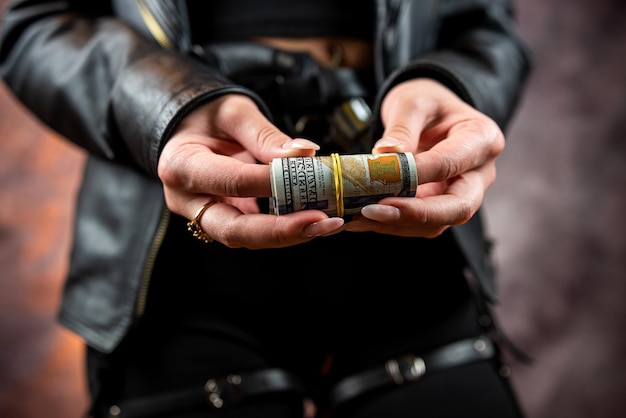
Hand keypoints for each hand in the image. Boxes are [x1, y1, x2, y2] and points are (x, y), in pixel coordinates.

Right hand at [158, 94, 343, 247]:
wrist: (188, 128)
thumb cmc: (206, 115)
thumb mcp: (233, 111)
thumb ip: (265, 135)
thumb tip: (303, 155)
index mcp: (181, 166)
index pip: (232, 182)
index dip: (272, 183)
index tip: (308, 176)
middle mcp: (186, 199)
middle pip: (233, 230)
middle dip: (280, 231)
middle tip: (321, 222)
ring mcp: (201, 215)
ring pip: (245, 238)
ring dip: (288, 234)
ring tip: (326, 223)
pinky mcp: (220, 221)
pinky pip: (252, 231)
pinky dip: (283, 228)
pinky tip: (313, 221)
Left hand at [345, 78, 504, 236]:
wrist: (430, 114)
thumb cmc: (426, 103)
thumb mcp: (412, 102)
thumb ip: (401, 128)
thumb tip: (385, 155)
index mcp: (481, 139)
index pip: (451, 163)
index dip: (418, 175)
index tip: (383, 179)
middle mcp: (480, 172)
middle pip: (459, 207)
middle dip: (414, 214)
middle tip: (372, 211)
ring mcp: (464, 194)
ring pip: (437, 223)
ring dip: (396, 223)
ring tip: (358, 217)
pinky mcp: (442, 207)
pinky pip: (421, 224)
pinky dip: (392, 224)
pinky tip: (362, 219)